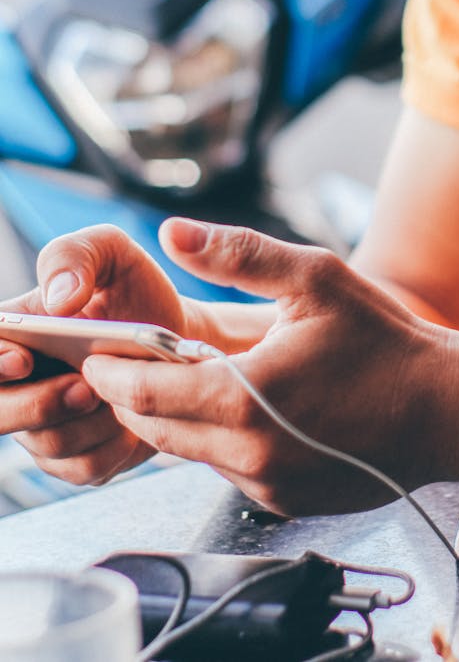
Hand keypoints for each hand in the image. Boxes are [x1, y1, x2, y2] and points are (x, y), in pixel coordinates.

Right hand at [0, 223, 196, 485]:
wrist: (180, 334)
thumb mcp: (111, 252)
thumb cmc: (136, 290)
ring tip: (118, 393)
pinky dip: (113, 445)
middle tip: (85, 386)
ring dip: (88, 423)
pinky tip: (131, 418)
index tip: (23, 360)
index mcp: (14, 332)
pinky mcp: (79, 456)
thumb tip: (58, 300)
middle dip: (37, 405)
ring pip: (45, 446)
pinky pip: (84, 468)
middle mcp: (18, 384)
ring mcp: (45, 425)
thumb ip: (76, 255)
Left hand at [81, 217, 458, 514]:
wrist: (447, 411)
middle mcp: (246, 454)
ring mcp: (266, 485)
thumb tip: (173, 232)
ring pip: (190, 453)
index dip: (112, 370)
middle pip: (156, 429)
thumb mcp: (315, 278)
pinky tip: (241, 406)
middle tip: (125, 361)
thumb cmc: (386, 341)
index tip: (94, 351)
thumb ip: (239, 254)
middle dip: (134, 394)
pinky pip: (229, 469)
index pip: (144, 392)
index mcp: (243, 398)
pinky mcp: (284, 502)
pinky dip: (218, 440)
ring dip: (177, 417)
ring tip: (181, 377)